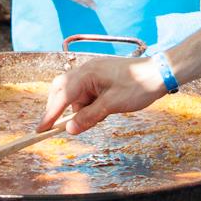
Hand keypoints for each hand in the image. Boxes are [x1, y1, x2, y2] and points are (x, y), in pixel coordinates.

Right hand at [40, 55, 167, 133]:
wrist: (160, 72)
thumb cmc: (139, 85)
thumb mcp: (112, 105)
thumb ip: (89, 116)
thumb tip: (69, 129)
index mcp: (87, 74)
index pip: (62, 95)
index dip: (50, 114)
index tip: (40, 130)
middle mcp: (86, 70)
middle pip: (62, 90)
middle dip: (59, 110)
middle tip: (58, 128)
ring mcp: (93, 73)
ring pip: (74, 94)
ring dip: (78, 109)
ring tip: (97, 118)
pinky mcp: (101, 78)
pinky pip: (86, 93)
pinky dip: (88, 105)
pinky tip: (101, 112)